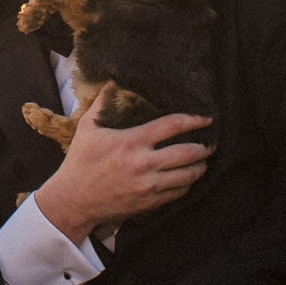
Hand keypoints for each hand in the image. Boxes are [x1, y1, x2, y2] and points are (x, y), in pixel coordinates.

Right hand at [35, 93, 213, 244]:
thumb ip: (103, 103)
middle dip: (204, 147)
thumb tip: (112, 81)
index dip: (193, 120)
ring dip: (200, 167)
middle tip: (211, 142)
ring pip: (187, 176)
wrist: (74, 200)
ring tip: (204, 161)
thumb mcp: (88, 128)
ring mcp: (149, 185)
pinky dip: (187, 185)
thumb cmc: (80, 162)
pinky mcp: (149, 203)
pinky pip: (178, 193)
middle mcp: (144, 163)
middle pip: (187, 153)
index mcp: (131, 141)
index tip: (205, 118)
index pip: (172, 126)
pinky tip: (188, 178)